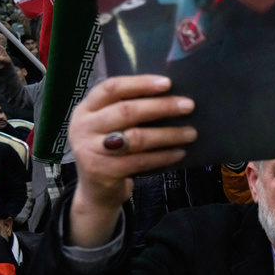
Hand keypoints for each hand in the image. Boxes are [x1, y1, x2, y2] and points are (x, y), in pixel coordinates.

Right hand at [68, 75, 195, 246]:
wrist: (95, 191)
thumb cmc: (110, 150)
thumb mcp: (109, 126)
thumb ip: (127, 110)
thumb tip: (171, 95)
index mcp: (85, 109)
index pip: (111, 88)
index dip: (140, 84)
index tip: (167, 83)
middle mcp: (82, 126)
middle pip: (126, 111)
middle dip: (161, 107)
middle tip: (188, 106)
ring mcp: (90, 150)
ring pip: (136, 137)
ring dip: (168, 134)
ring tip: (191, 133)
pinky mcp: (103, 171)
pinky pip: (141, 160)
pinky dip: (163, 156)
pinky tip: (180, 153)